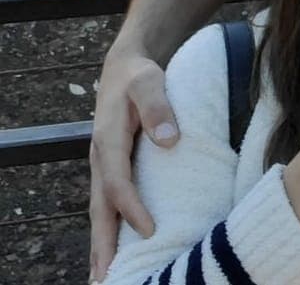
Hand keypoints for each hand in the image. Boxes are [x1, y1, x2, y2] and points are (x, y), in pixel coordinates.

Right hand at [89, 47, 179, 280]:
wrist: (125, 66)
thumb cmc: (139, 74)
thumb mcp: (148, 80)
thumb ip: (157, 106)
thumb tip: (169, 140)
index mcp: (108, 140)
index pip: (117, 183)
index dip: (131, 208)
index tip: (149, 231)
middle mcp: (101, 158)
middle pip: (100, 207)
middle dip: (102, 244)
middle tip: (104, 278)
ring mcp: (104, 164)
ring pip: (100, 210)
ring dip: (102, 243)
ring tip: (104, 276)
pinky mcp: (111, 166)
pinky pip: (107, 202)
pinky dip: (109, 227)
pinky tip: (115, 248)